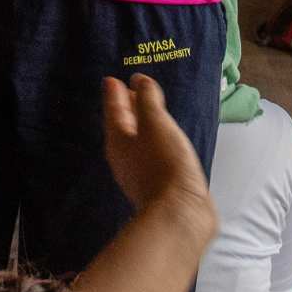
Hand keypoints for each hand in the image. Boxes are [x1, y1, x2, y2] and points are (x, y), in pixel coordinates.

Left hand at [101, 73, 207, 213]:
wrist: (179, 212)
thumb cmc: (164, 162)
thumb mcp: (156, 123)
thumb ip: (148, 99)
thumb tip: (138, 79)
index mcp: (118, 140)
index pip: (114, 110)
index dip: (114, 93)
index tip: (111, 79)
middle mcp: (122, 156)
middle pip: (123, 125)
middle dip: (126, 106)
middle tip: (131, 89)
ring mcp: (137, 171)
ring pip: (136, 139)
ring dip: (141, 122)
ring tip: (150, 109)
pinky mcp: (154, 183)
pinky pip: (149, 151)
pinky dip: (153, 138)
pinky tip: (163, 138)